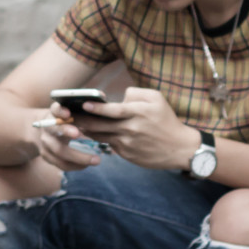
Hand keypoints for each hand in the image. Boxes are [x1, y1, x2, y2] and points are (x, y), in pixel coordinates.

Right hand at [30, 105, 102, 172]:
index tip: (68, 113)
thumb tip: (102, 95)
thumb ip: (85, 102)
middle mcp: (46, 127)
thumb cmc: (67, 118)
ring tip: (97, 160)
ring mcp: (45, 143)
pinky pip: (61, 164)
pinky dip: (75, 166)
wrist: (43, 131)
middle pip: (54, 131)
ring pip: (59, 152)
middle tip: (84, 137)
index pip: (54, 110)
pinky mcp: (46, 156)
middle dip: (67, 133)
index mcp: (53, 113)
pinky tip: (87, 165)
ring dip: (78, 157)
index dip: (59, 111)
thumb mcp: (71, 108)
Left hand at [70, 87, 202, 171]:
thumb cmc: (167, 120)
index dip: (96, 108)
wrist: (180, 148)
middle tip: (69, 116)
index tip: (83, 104)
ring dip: (87, 131)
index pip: (113, 110)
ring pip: (101, 136)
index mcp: (138, 113)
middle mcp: (131, 129)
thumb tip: (119, 97)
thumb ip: (135, 93)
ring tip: (75, 124)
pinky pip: (109, 145)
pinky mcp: (127, 155)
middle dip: (83, 120)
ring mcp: (128, 144)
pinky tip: (92, 133)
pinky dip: (100, 139)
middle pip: (101, 125)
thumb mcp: (157, 98)